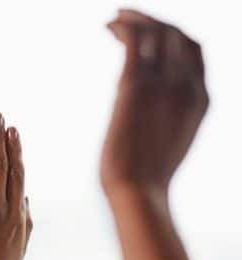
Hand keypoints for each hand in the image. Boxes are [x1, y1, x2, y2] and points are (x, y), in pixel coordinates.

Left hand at [100, 9, 208, 200]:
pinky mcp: (134, 86)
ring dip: (135, 18)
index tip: (152, 30)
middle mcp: (186, 85)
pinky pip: (134, 41)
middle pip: (177, 33)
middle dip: (153, 20)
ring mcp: (162, 84)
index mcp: (201, 98)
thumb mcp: (172, 141)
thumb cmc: (147, 178)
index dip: (175, 33)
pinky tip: (108, 26)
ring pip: (156, 31)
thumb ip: (170, 118)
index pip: (195, 48)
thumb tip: (154, 117)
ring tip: (114, 18)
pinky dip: (122, 26)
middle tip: (127, 17)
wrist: (138, 192)